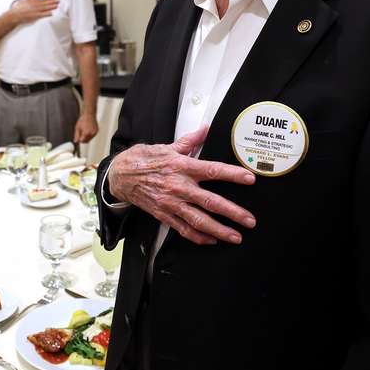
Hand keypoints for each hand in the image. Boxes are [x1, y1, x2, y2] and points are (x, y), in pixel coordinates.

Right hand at [8, 0, 57, 24]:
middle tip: (58, 1)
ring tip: (57, 6)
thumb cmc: (18, 8)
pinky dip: (47, 14)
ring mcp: (35, 11)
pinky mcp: (35, 16)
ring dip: (52, 7)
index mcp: (33, 1)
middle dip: (52, 2)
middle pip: (45, 3)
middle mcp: (35, 5)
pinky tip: (51, 13)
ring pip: (45, 8)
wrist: (14, 15)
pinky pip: (42, 15)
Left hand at [73, 112, 98, 143]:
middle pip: (86, 141)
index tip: (78, 138)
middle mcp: (91, 133)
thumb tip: (76, 141)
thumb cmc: (83, 120)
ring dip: (86, 137)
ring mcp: (95, 132)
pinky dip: (90, 134)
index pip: (82, 141)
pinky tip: (88, 129)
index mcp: (86, 133)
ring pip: (90, 139)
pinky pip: (93, 136)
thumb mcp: (77, 127)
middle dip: (83, 140)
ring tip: (84, 130)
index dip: (79, 140)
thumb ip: (76, 135)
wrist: (89, 114)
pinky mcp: (97, 131)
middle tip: (80, 135)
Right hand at [107, 125, 255, 244]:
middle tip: (249, 220)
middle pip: (210, 201)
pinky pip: (183, 229)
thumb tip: (206, 129)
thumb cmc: (144, 160)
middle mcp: (178, 186)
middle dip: (232, 212)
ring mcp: (171, 203)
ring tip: (235, 236)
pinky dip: (199, 237)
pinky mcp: (164, 214)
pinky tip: (212, 240)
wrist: (120, 175)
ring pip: (199, 220)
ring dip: (219, 230)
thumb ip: (190, 141)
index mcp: (182, 167)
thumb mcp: (167, 146)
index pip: (212, 171)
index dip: (232, 175)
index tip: (249, 179)